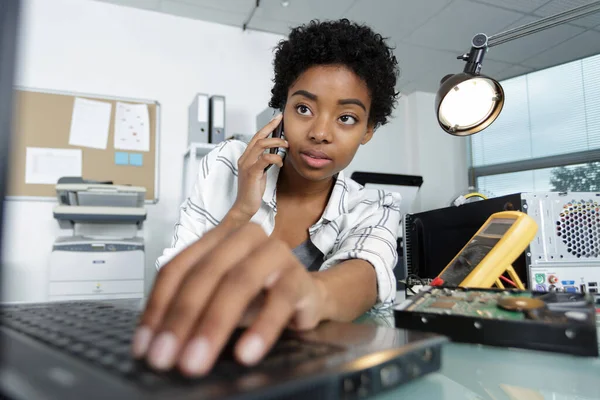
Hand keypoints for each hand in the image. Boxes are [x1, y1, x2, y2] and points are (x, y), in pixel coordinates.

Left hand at [132, 223, 328, 375]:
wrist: (305, 296)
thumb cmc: (256, 296)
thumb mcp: (216, 299)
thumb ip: (188, 310)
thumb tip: (153, 344)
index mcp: (216, 238)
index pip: (177, 268)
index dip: (158, 307)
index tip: (145, 346)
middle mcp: (244, 238)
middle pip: (205, 274)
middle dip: (181, 319)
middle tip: (165, 358)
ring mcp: (274, 253)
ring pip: (238, 283)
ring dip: (213, 325)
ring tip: (196, 361)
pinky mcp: (299, 277)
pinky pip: (280, 301)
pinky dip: (261, 329)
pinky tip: (246, 354)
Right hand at [231, 114, 286, 219]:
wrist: (244, 206)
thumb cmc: (252, 191)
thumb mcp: (260, 173)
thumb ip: (264, 162)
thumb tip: (276, 152)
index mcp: (246, 157)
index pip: (256, 137)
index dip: (267, 126)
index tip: (277, 118)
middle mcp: (245, 158)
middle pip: (258, 137)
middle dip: (271, 128)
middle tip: (283, 124)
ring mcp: (247, 165)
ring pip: (261, 145)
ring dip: (276, 142)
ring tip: (286, 145)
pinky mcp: (251, 173)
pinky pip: (264, 159)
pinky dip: (275, 158)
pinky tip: (280, 162)